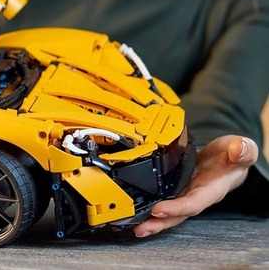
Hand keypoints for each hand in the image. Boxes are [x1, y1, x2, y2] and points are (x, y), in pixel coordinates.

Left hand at [133, 135, 258, 236]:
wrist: (226, 159)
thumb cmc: (231, 157)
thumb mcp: (240, 149)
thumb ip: (242, 150)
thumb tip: (239, 149)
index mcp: (212, 189)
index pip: (194, 202)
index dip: (177, 208)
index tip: (159, 209)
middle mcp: (196, 196)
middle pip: (177, 214)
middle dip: (159, 223)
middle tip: (141, 228)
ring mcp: (184, 195)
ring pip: (168, 212)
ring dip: (152, 221)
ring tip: (136, 227)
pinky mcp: (175, 190)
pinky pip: (161, 201)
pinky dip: (149, 209)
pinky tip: (136, 213)